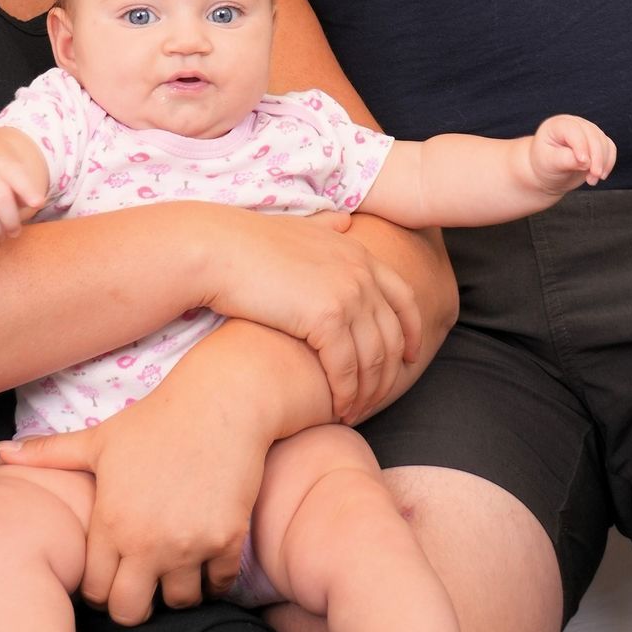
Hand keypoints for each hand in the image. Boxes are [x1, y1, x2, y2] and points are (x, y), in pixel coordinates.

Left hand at [0, 379, 264, 623]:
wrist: (219, 400)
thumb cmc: (154, 419)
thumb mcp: (98, 438)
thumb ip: (48, 453)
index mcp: (111, 520)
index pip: (96, 591)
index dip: (101, 589)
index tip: (112, 574)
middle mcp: (147, 540)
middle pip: (131, 611)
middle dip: (133, 604)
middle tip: (141, 583)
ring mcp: (189, 542)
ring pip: (178, 603)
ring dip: (176, 592)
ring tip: (175, 570)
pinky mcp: (226, 538)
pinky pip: (219, 585)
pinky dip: (214, 579)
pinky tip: (207, 558)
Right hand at [208, 209, 420, 422]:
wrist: (218, 250)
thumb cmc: (249, 241)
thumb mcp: (300, 226)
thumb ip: (327, 226)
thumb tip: (344, 220)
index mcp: (358, 253)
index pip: (404, 298)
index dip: (412, 332)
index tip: (411, 358)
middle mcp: (361, 272)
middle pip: (393, 334)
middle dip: (390, 372)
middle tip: (378, 398)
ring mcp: (347, 294)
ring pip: (373, 358)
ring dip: (368, 391)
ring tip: (355, 411)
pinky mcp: (326, 318)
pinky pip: (346, 369)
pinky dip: (346, 394)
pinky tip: (338, 409)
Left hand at [530, 114, 616, 193]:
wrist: (548, 173)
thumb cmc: (545, 166)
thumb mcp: (549, 164)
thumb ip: (566, 160)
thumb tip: (586, 162)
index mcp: (558, 125)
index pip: (574, 131)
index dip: (581, 145)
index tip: (584, 163)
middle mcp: (574, 124)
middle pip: (592, 135)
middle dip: (596, 157)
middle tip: (594, 176)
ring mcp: (588, 131)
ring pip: (604, 142)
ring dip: (602, 163)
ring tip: (592, 180)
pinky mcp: (597, 142)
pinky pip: (610, 148)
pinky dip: (608, 163)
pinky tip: (601, 175)